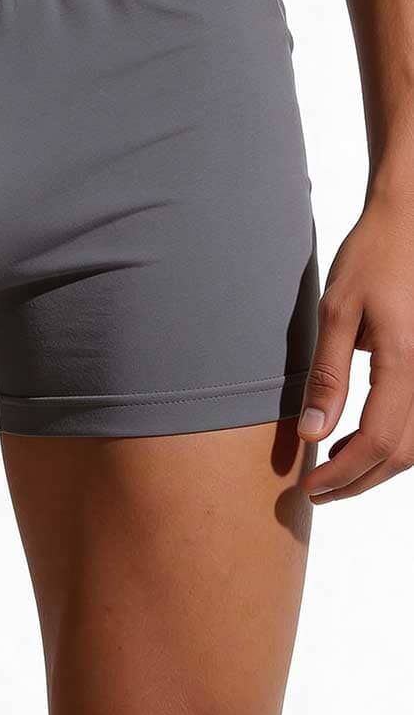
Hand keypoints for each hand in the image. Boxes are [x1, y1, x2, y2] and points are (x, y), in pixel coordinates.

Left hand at [300, 193, 413, 501]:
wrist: (408, 224)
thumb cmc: (371, 259)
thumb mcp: (336, 312)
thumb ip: (327, 376)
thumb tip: (312, 434)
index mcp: (406, 361)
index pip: (379, 441)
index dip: (344, 473)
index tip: (310, 487)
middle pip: (402, 453)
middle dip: (358, 480)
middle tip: (315, 491)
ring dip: (375, 467)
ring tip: (331, 470)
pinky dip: (392, 444)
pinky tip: (356, 441)